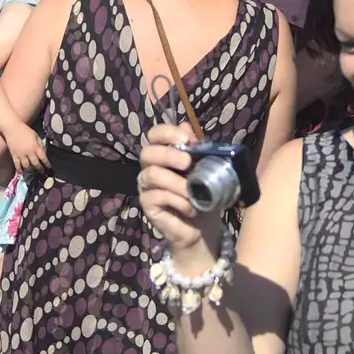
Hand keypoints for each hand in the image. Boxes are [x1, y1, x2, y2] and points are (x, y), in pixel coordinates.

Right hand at [7, 126, 48, 173]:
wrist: (12, 128)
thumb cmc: (25, 131)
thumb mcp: (36, 136)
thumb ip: (40, 145)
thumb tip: (44, 154)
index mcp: (35, 146)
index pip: (43, 157)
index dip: (47, 164)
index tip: (49, 167)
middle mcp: (29, 152)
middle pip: (36, 164)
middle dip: (40, 169)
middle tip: (42, 171)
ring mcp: (21, 154)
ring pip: (27, 166)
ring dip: (30, 170)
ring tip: (32, 171)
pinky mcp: (14, 155)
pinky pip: (17, 165)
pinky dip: (20, 169)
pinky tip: (22, 172)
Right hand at [137, 123, 221, 267]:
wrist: (203, 227)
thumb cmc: (204, 195)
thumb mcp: (207, 170)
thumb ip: (197, 149)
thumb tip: (187, 126)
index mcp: (165, 154)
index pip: (155, 135)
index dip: (166, 132)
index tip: (185, 137)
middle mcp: (151, 167)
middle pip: (148, 152)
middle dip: (168, 154)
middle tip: (188, 163)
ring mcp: (147, 186)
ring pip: (151, 175)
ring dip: (175, 182)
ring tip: (192, 192)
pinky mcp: (147, 204)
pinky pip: (156, 197)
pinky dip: (177, 201)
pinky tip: (190, 207)